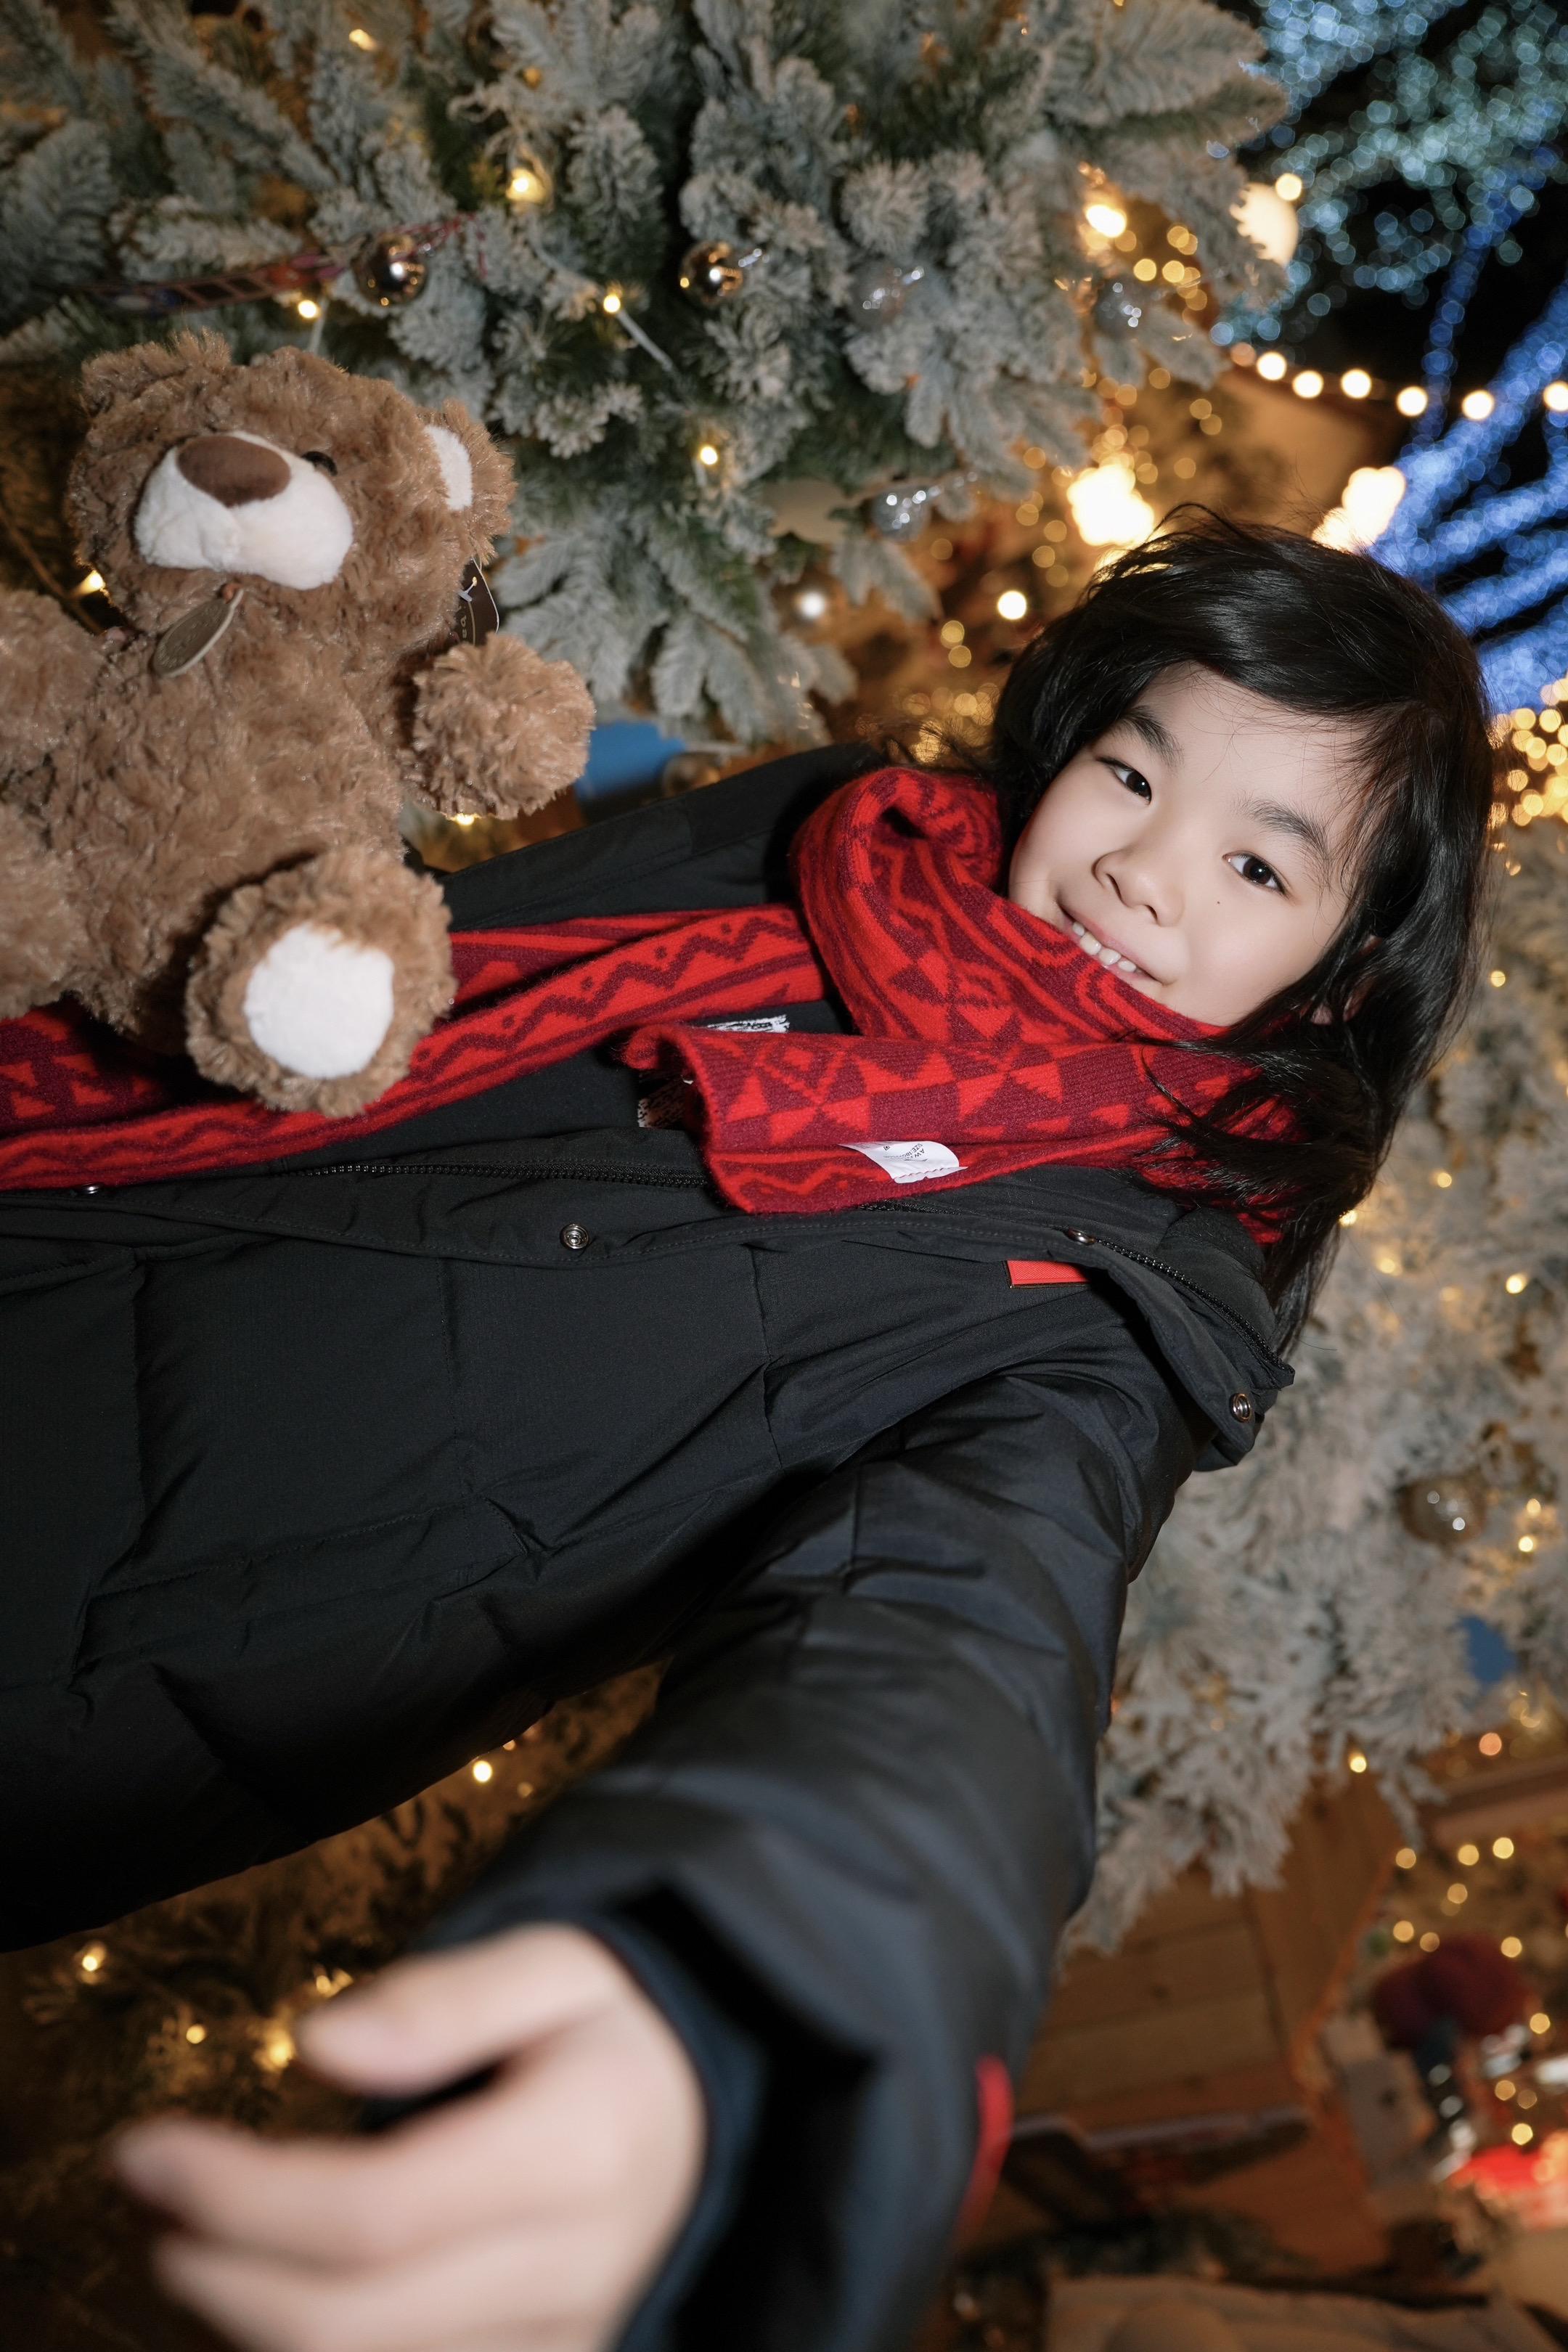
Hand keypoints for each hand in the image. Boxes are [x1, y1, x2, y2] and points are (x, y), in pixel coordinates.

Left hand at [111, 1923, 707, 2351]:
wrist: (705, 2103)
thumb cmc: (613, 2021)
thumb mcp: (554, 1960)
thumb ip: (440, 1998)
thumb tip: (312, 2040)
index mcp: (579, 2156)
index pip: (375, 2215)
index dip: (241, 2197)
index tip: (147, 2148)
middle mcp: (572, 2275)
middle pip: (348, 2323)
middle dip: (214, 2269)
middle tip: (144, 2190)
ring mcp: (557, 2347)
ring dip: (238, 2321)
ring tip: (178, 2234)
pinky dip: (300, 2349)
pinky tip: (252, 2284)